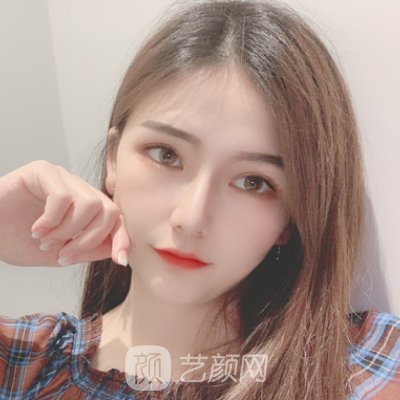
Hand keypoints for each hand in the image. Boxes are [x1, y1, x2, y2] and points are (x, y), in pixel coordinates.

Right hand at [0, 160, 130, 266]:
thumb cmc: (19, 241)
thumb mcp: (61, 254)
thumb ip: (89, 250)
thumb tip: (117, 250)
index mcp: (86, 207)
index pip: (116, 218)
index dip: (122, 238)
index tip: (120, 261)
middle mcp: (79, 189)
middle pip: (109, 211)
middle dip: (89, 240)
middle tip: (63, 256)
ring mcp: (62, 177)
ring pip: (89, 205)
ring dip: (68, 232)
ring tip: (46, 241)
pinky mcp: (42, 171)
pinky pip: (62, 197)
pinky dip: (51, 221)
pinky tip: (36, 229)